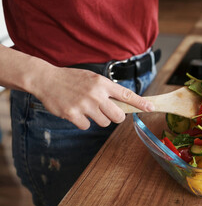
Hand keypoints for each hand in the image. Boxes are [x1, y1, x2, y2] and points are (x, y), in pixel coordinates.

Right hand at [34, 67, 154, 129]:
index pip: (126, 95)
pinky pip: (87, 126)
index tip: (151, 108)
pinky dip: (83, 122)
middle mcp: (96, 94)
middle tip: (107, 112)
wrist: (46, 79)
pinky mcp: (73, 114)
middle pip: (118, 116)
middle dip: (115, 117)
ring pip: (104, 123)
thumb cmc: (72, 79)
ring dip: (98, 119)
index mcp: (102, 83)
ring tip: (87, 108)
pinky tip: (76, 112)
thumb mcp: (93, 79)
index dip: (140, 103)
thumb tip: (123, 103)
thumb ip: (107, 89)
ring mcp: (84, 105)